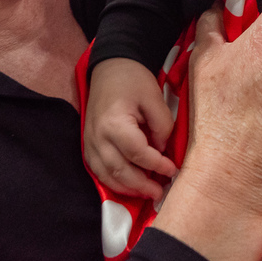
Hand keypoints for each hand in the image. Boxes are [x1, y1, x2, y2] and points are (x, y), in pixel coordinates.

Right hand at [83, 58, 178, 200]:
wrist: (110, 67)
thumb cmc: (133, 80)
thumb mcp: (154, 97)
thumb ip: (162, 126)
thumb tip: (161, 151)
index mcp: (114, 123)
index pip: (137, 153)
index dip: (157, 165)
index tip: (173, 169)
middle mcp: (97, 137)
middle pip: (120, 170)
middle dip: (142, 185)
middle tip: (161, 192)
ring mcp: (89, 143)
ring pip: (107, 176)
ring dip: (128, 189)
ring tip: (148, 193)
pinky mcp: (88, 145)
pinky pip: (99, 171)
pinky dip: (114, 182)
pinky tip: (130, 185)